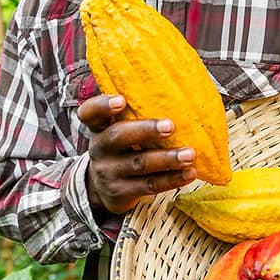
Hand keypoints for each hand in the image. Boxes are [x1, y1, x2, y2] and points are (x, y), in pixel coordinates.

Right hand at [77, 95, 197, 214]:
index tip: (121, 100)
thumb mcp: (119, 129)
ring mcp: (109, 172)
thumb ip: (136, 113)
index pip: (90, 113)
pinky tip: (189, 172)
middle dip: (146, 130)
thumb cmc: (123, 148)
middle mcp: (100, 148)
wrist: (105, 188)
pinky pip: (149, 185)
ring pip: (140, 163)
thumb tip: (177, 86)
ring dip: (167, 158)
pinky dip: (172, 179)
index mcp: (99, 127)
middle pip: (118, 136)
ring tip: (189, 154)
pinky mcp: (121, 192)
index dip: (102, 105)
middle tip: (170, 126)